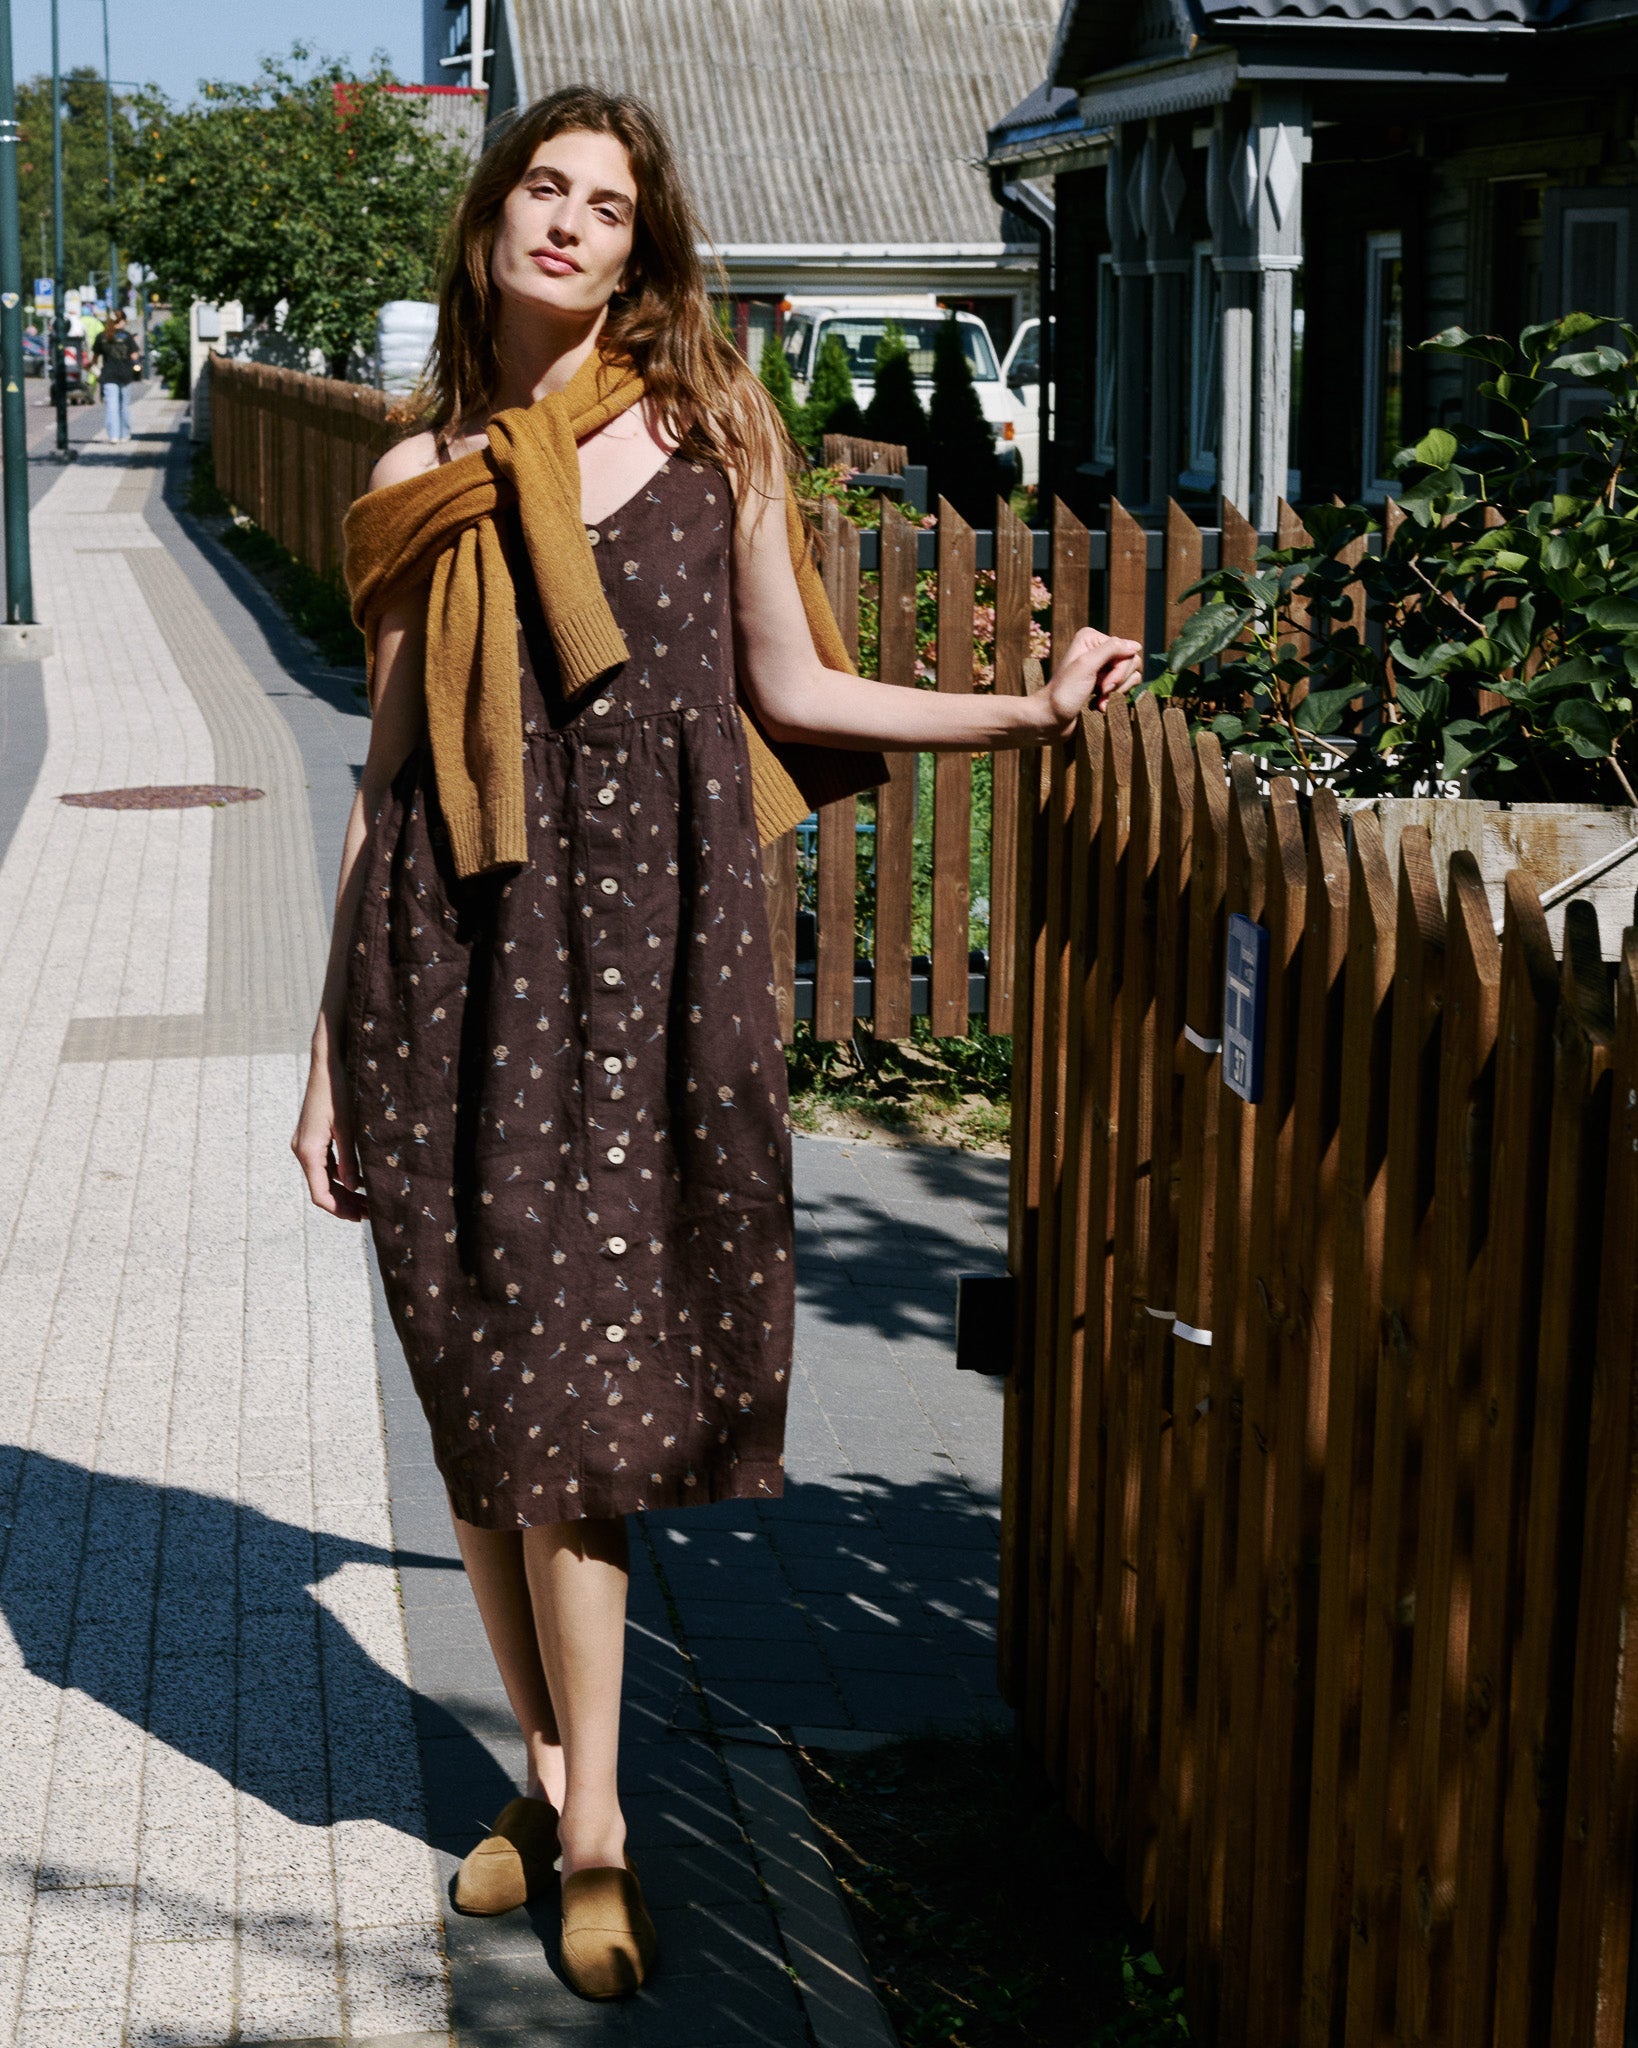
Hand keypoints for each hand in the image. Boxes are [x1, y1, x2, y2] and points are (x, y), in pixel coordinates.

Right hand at [292, 1031, 367, 1221]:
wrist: (326, 1065)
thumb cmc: (338, 1092)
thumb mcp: (347, 1127)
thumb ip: (349, 1160)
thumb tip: (353, 1188)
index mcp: (308, 1151)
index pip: (320, 1194)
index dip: (339, 1209)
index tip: (361, 1217)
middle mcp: (302, 1150)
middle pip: (321, 1189)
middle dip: (344, 1203)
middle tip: (370, 1213)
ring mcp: (305, 1144)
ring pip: (323, 1178)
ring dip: (343, 1191)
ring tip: (367, 1202)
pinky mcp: (312, 1138)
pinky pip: (324, 1165)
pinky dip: (339, 1177)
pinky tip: (358, 1182)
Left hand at [1038, 627, 1143, 735]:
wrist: (1052, 720)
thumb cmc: (1064, 693)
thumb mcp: (1086, 665)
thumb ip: (1111, 649)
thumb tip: (1136, 646)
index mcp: (1092, 638)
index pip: (1127, 650)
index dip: (1120, 670)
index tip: (1103, 685)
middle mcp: (1098, 649)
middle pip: (1131, 662)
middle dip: (1118, 681)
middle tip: (1101, 691)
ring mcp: (1103, 667)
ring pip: (1131, 676)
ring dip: (1116, 691)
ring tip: (1100, 700)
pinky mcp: (1105, 684)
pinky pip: (1125, 687)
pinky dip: (1115, 698)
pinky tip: (1101, 705)